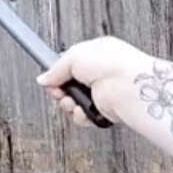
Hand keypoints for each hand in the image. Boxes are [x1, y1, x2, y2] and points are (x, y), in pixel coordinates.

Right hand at [37, 36, 153, 125]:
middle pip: (67, 85)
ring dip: (67, 103)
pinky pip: (82, 116)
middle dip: (58, 90)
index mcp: (94, 55)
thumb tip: (44, 79)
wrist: (129, 87)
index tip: (50, 78)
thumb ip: (55, 68)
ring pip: (72, 102)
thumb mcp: (73, 56)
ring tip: (71, 100)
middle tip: (58, 90)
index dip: (56, 73)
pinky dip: (79, 115)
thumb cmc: (112, 64)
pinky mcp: (104, 111)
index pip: (68, 65)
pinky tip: (81, 109)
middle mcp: (98, 74)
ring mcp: (101, 93)